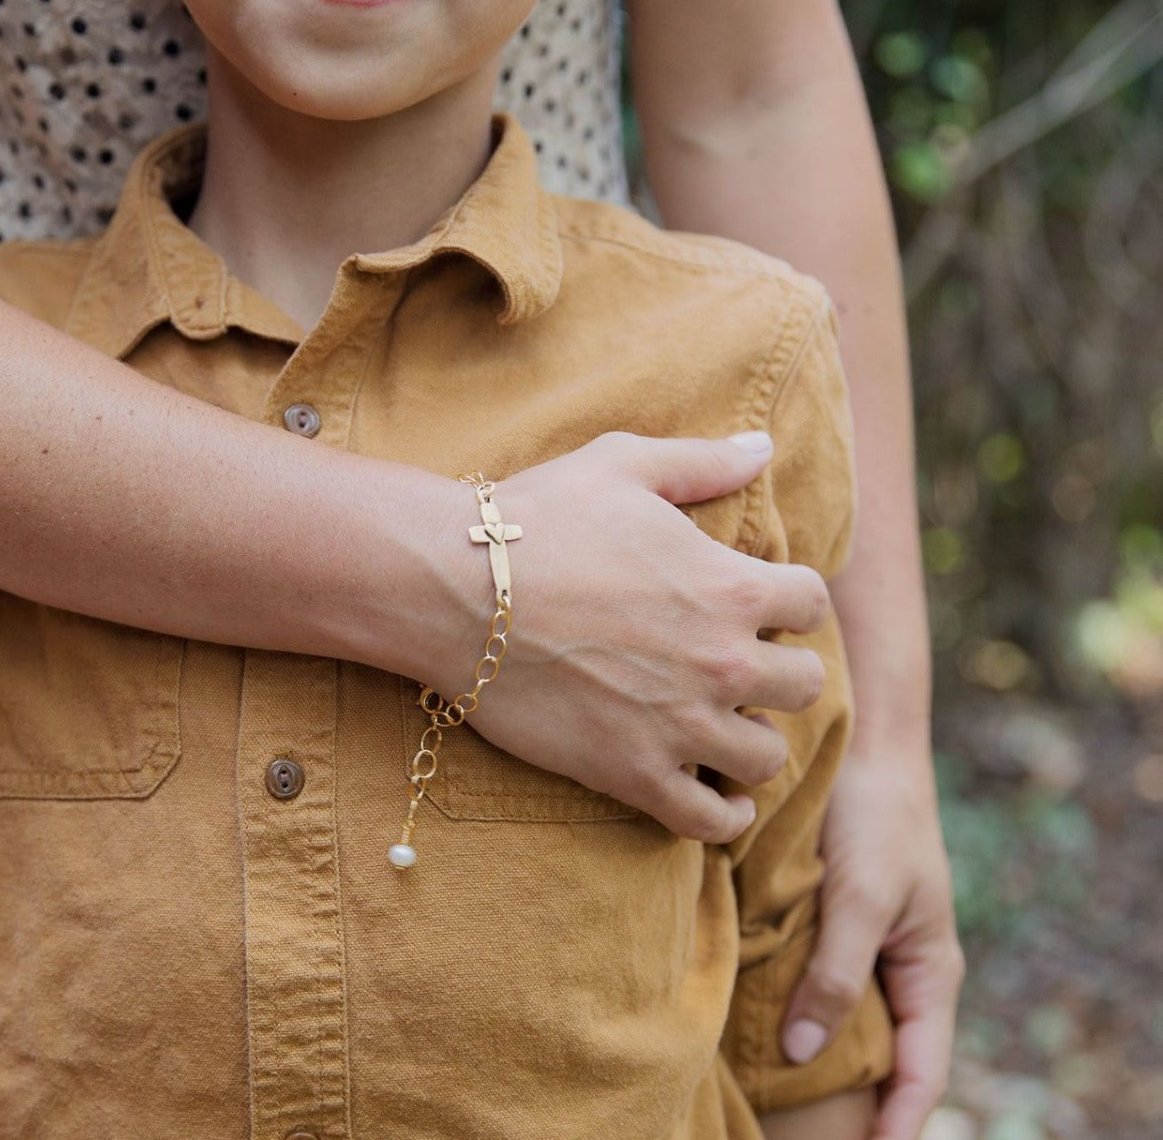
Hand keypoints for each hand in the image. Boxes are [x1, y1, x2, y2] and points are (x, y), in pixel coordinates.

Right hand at [438, 431, 830, 844]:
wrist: (456, 592)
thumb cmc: (539, 520)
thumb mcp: (624, 465)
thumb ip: (703, 461)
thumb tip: (763, 447)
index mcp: (730, 586)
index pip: (812, 603)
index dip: (792, 601)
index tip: (764, 606)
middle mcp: (722, 662)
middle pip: (804, 685)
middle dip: (781, 674)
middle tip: (744, 668)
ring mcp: (681, 726)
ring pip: (767, 757)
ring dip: (753, 740)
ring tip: (724, 728)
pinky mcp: (633, 774)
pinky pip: (710, 821)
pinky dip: (724, 815)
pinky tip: (715, 796)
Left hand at [780, 740, 963, 1139]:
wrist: (863, 749)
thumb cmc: (877, 818)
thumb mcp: (860, 897)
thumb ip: (835, 974)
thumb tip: (802, 1051)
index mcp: (930, 973)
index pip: (922, 1077)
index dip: (897, 1129)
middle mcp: (901, 969)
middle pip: (885, 1060)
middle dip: (856, 1108)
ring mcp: (868, 947)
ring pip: (847, 1023)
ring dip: (818, 1059)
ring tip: (773, 1101)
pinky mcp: (835, 923)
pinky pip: (819, 981)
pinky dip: (795, 1007)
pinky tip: (755, 1024)